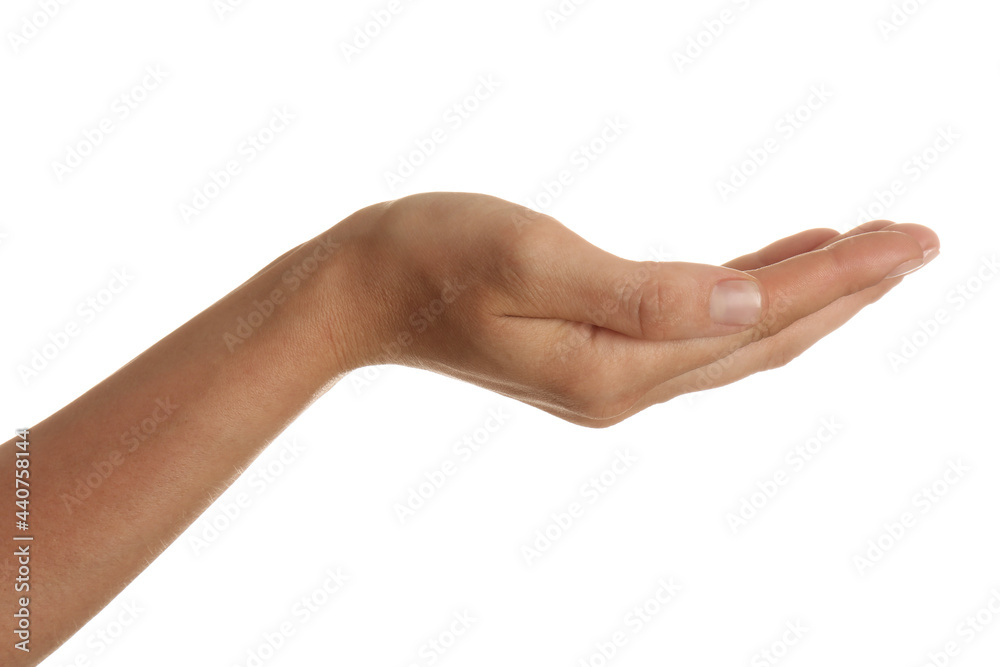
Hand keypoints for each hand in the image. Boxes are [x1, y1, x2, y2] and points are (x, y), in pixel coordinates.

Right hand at [331, 193, 938, 426]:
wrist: (362, 291)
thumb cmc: (431, 258)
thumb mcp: (530, 258)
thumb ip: (640, 291)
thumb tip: (742, 297)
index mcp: (614, 365)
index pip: (753, 316)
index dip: (839, 278)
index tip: (912, 242)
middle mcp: (623, 385)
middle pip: (760, 337)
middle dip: (844, 292)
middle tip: (916, 245)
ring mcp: (610, 376)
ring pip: (735, 338)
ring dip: (804, 298)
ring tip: (865, 257)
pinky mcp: (596, 356)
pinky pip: (696, 332)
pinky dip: (746, 299)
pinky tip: (770, 270)